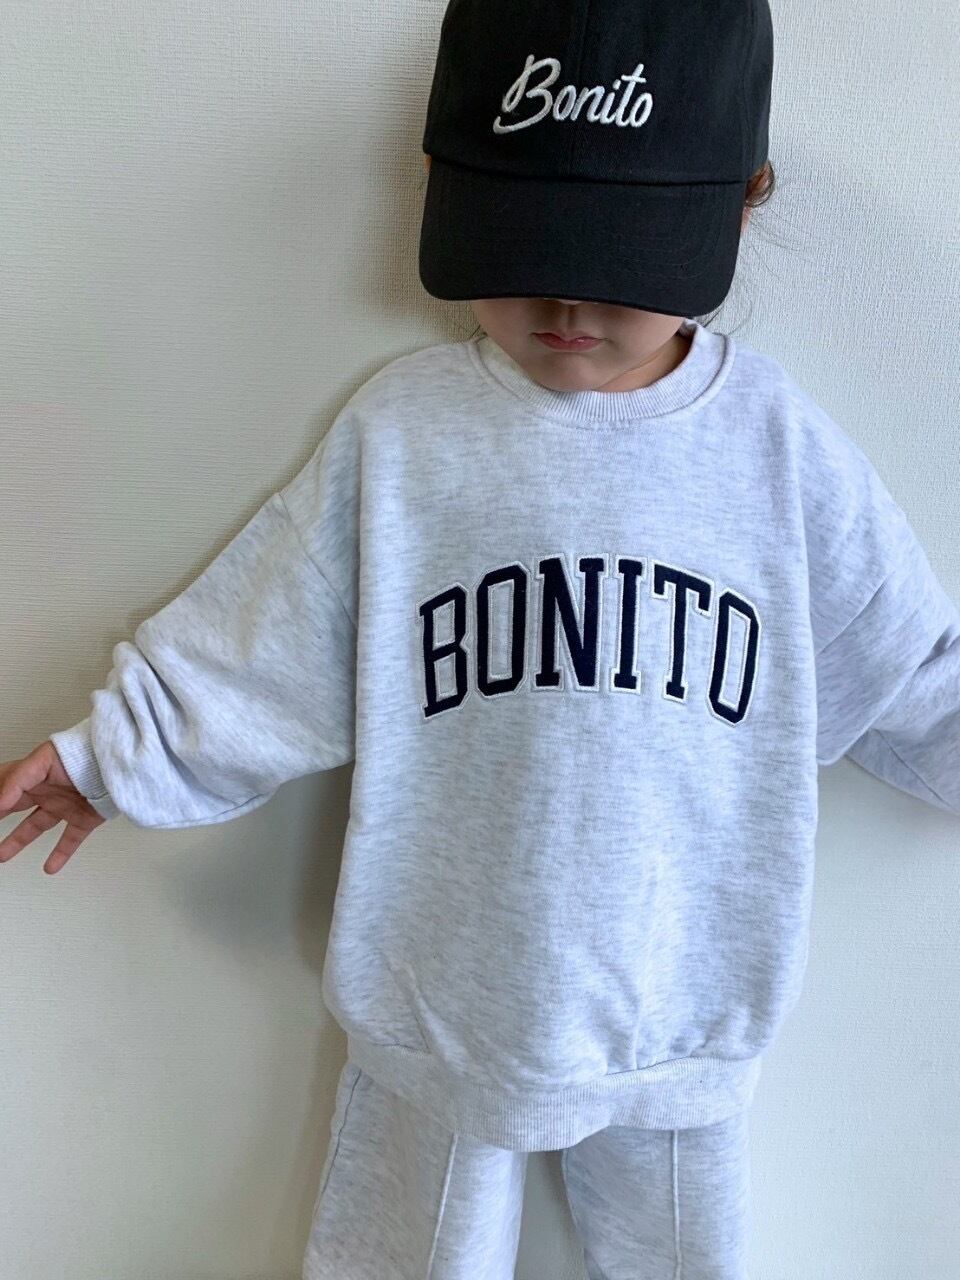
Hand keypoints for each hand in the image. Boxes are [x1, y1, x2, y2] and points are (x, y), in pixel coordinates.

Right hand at [0, 741, 106, 873]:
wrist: (118, 763)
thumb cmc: (83, 752)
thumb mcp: (43, 761)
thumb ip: (17, 781)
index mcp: (34, 775)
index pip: (5, 786)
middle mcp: (47, 791)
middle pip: (15, 807)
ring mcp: (65, 806)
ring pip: (36, 826)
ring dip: (17, 841)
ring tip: (1, 856)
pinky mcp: (84, 819)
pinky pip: (70, 840)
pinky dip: (60, 854)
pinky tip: (50, 868)